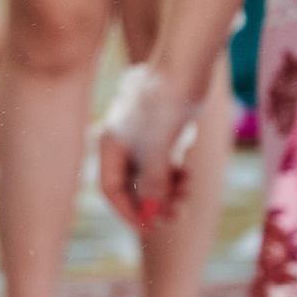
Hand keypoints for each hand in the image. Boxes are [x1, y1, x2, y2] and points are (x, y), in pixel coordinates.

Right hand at [95, 62, 201, 229]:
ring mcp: (139, 140)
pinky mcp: (158, 135)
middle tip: (174, 217)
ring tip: (186, 194)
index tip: (152, 228)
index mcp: (109, 146)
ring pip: (148, 177)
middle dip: (151, 203)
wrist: (185, 68)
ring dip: (166, 191)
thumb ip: (154, 182)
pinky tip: (187, 178)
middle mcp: (120, 145)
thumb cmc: (164, 104)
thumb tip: (153, 213)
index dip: (130, 211)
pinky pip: (161, 165)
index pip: (111, 189)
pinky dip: (173, 176)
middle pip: (130, 185)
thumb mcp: (158, 147)